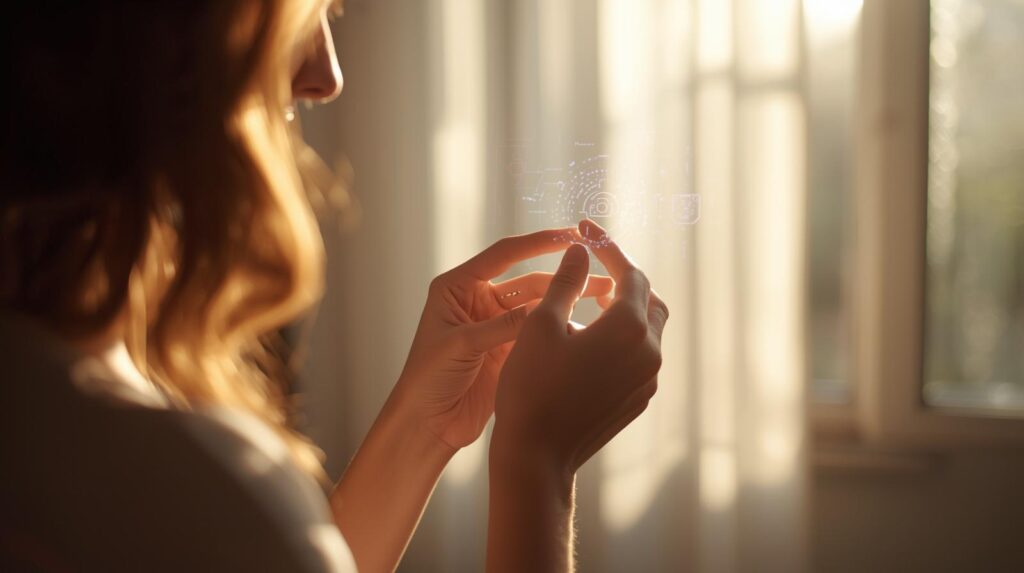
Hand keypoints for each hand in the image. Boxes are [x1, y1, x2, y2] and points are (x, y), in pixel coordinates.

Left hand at [394, 228, 614, 449]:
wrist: (426, 424)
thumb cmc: (426, 379)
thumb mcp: (462, 345)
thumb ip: (501, 325)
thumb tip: (543, 308)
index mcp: (458, 287)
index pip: (504, 255)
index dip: (538, 242)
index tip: (571, 236)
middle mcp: (479, 301)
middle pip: (530, 281)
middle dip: (564, 278)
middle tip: (601, 275)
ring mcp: (497, 326)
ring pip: (541, 308)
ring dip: (568, 302)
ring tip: (604, 297)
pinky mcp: (510, 351)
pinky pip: (540, 335)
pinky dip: (561, 330)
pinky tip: (586, 328)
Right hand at [491, 219, 668, 475]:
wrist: (537, 456)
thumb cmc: (531, 387)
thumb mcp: (540, 324)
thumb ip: (566, 282)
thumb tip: (582, 251)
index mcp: (627, 327)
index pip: (630, 272)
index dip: (608, 246)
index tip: (586, 230)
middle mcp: (650, 351)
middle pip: (649, 297)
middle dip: (625, 277)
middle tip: (593, 266)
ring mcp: (649, 379)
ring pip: (649, 328)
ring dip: (626, 309)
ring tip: (591, 302)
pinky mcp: (640, 399)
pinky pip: (642, 356)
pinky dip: (624, 338)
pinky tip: (592, 340)